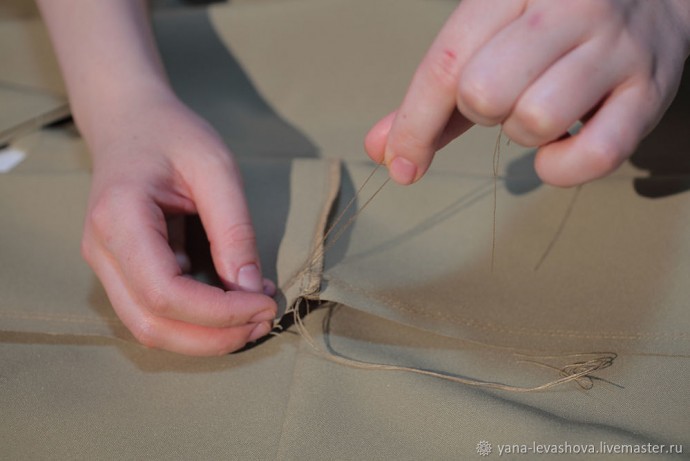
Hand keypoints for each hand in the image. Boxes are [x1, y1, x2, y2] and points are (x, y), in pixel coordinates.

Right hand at [81, 93, 276, 355]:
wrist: (129, 121)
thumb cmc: (172, 135)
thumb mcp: (215, 169)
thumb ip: (234, 229)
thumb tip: (253, 290)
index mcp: (118, 218)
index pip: (165, 293)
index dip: (219, 313)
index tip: (266, 304)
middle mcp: (100, 250)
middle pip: (151, 325)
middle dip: (214, 337)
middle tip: (265, 321)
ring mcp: (104, 264)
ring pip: (148, 328)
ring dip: (204, 337)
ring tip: (253, 318)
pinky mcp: (118, 270)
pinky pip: (152, 312)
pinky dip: (194, 321)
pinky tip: (232, 303)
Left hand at [366, 0, 689, 186]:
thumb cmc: (555, 25)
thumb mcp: (491, 38)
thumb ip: (436, 95)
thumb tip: (381, 149)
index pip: (447, 62)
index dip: (414, 124)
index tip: (400, 165)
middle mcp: (570, 6)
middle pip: (484, 92)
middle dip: (480, 111)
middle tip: (504, 97)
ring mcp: (617, 46)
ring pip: (535, 120)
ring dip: (523, 134)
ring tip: (540, 109)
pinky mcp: (651, 90)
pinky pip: (595, 154)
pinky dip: (563, 167)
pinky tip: (561, 147)